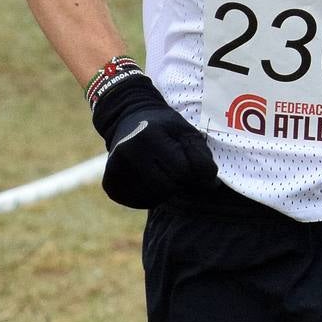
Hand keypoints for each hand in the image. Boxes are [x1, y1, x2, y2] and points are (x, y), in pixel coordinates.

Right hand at [91, 72, 218, 208]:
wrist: (128, 119)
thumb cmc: (164, 128)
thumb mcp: (187, 132)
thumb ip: (202, 157)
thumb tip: (211, 186)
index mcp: (149, 135)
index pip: (183, 171)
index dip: (196, 173)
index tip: (195, 165)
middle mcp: (128, 152)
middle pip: (169, 187)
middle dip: (180, 182)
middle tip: (177, 169)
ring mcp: (115, 169)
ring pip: (154, 198)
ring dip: (166, 191)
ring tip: (163, 172)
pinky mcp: (110, 184)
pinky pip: (139, 202)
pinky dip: (150, 196)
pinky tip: (149, 179)